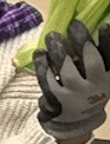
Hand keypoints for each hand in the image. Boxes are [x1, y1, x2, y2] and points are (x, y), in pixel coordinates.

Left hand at [34, 20, 109, 142]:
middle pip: (91, 62)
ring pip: (66, 69)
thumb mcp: (98, 75)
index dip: (109, 42)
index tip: (104, 25)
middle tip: (74, 24)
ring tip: (53, 36)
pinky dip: (43, 64)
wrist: (74, 119)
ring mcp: (75, 93)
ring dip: (59, 49)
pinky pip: (47, 78)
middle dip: (83, 41)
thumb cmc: (86, 86)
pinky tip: (40, 53)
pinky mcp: (56, 98)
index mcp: (108, 77)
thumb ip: (96, 55)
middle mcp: (95, 86)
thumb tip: (94, 25)